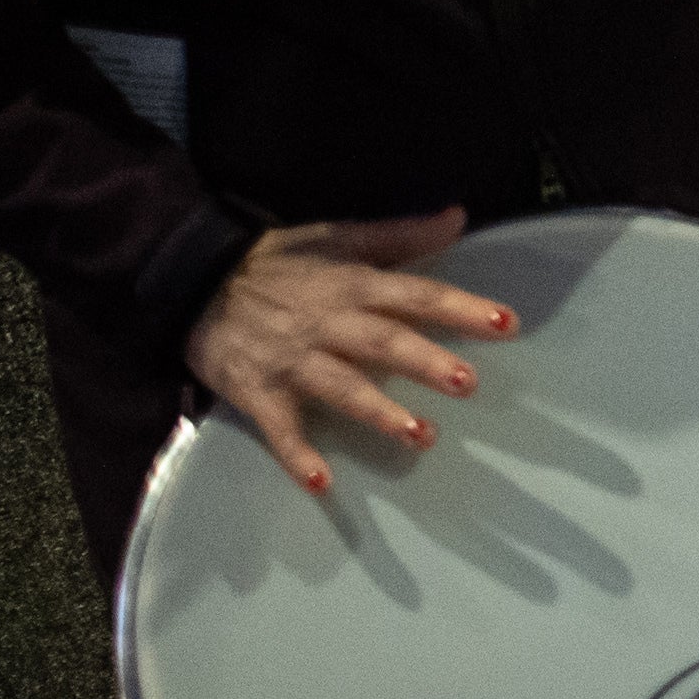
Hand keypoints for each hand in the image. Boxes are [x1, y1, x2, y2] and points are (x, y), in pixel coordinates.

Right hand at [183, 208, 514, 495]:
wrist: (191, 280)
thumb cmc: (277, 261)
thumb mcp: (336, 235)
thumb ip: (400, 234)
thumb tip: (459, 216)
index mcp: (350, 284)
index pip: (414, 295)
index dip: (460, 308)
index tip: (507, 323)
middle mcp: (325, 323)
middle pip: (382, 342)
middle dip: (424, 362)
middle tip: (467, 382)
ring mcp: (291, 361)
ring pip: (339, 387)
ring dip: (378, 412)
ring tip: (420, 435)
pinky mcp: (256, 392)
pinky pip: (278, 428)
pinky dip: (296, 455)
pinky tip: (322, 483)